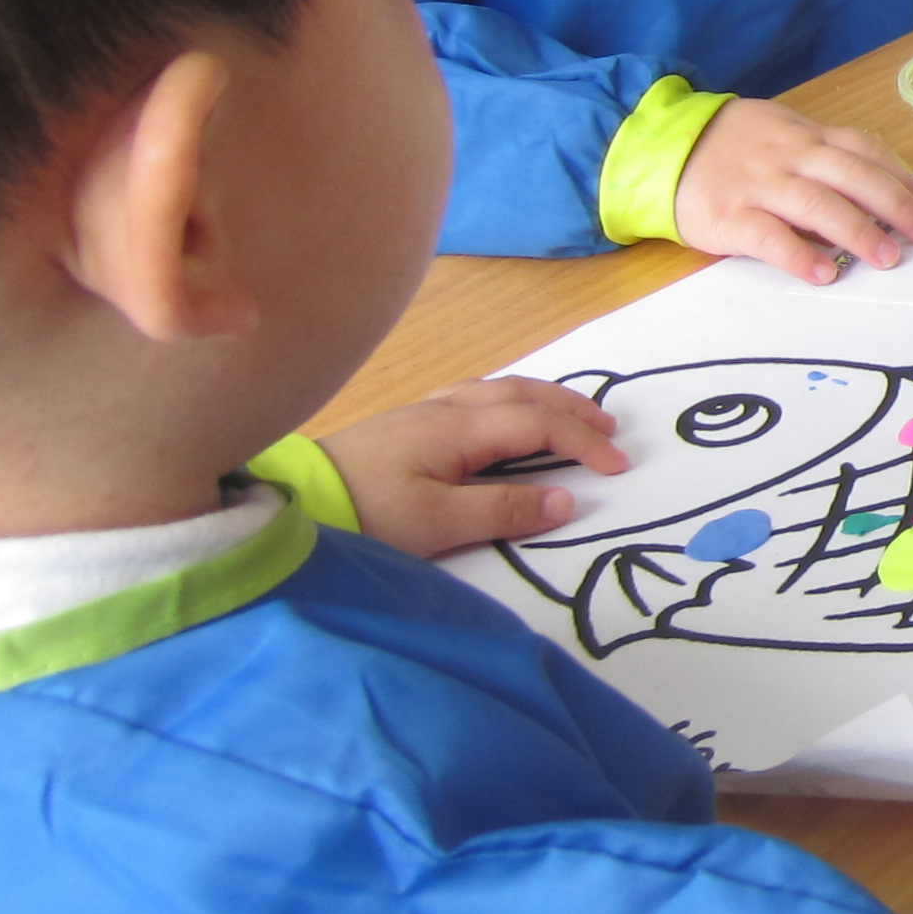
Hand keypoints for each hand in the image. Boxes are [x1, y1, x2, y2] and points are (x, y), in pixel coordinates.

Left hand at [314, 375, 625, 558]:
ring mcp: (423, 411)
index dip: (583, 442)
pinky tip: (504, 413)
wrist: (294, 503)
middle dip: (571, 409)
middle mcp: (445, 409)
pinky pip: (474, 395)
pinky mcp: (405, 423)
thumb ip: (504, 509)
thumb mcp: (437, 523)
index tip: (618, 467)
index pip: (538, 425)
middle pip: (522, 395)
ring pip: (497, 390)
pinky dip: (509, 399)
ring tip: (570, 414)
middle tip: (610, 428)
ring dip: (542, 399)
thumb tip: (567, 500)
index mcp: (459, 429)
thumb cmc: (365, 514)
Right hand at [671, 98, 912, 283]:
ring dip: (859, 232)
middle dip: (894, 206)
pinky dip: (800, 256)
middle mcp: (790, 157)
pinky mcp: (730, 216)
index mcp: (806, 136)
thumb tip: (876, 192)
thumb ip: (824, 156)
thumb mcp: (781, 134)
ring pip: (819, 205)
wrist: (662, 149)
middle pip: (853, 176)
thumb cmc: (733, 147)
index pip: (864, 151)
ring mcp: (760, 185)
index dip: (899, 178)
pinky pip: (771, 237)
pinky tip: (824, 274)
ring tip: (888, 258)